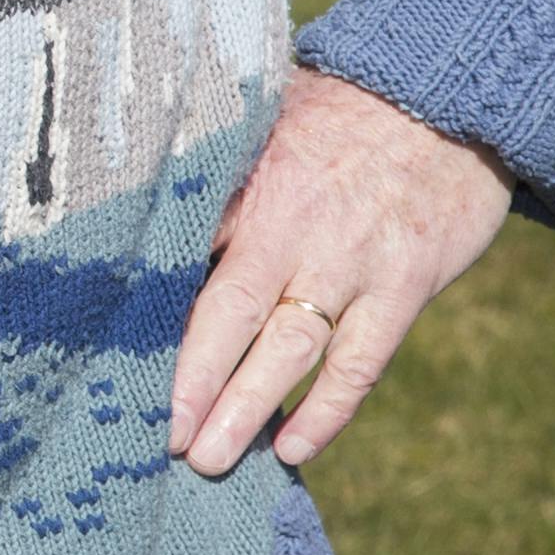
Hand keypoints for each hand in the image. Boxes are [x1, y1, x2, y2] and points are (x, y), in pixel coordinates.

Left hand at [168, 71, 514, 477]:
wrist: (450, 94)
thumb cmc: (339, 108)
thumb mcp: (265, 116)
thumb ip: (215, 168)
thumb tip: (141, 203)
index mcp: (248, 181)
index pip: (182, 256)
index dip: (146, 313)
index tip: (104, 358)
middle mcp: (295, 227)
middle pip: (230, 314)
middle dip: (190, 380)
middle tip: (156, 439)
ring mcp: (353, 262)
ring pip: (290, 349)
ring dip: (247, 408)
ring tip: (208, 460)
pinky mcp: (405, 286)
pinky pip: (360, 363)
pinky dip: (327, 410)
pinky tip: (291, 448)